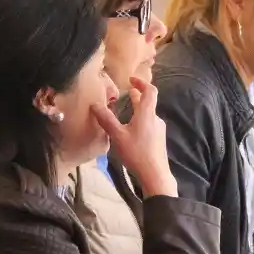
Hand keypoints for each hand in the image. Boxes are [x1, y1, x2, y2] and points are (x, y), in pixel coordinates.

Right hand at [92, 76, 176, 197]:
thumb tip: (95, 105)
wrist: (155, 174)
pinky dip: (140, 120)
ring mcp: (159, 130)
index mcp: (147, 114)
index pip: (150, 91)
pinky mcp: (158, 140)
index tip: (131, 80)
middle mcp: (155, 118)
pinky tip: (131, 129)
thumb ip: (106, 120)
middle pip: (148, 102)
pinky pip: (149, 124)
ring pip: (148, 114)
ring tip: (127, 108)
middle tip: (127, 92)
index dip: (141, 82)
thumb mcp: (117, 136)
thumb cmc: (136, 152)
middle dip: (137, 96)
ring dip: (138, 109)